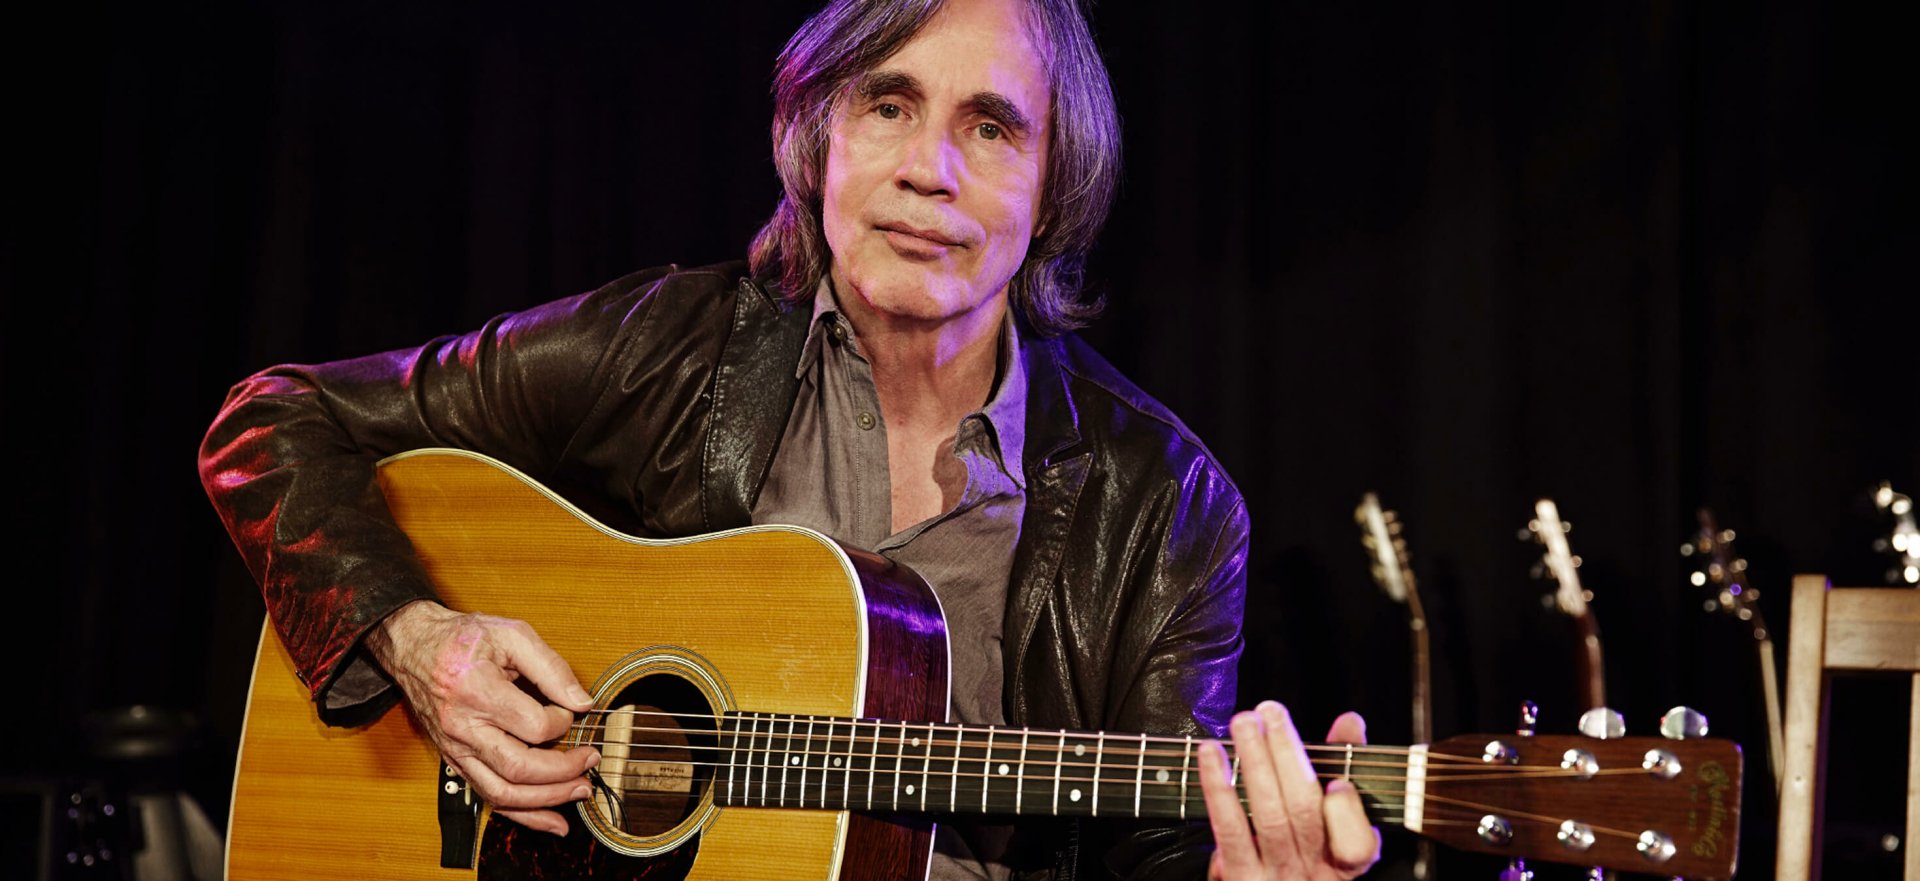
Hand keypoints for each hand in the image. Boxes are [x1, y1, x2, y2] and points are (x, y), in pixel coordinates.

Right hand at [364, 600, 600, 834]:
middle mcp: (462, 727)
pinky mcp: (455, 761)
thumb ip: (551, 667)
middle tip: (591, 760)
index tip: (571, 709)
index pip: (533, 725)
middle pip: (519, 768)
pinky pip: (488, 796)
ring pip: (502, 793)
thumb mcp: (511, 633)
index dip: (563, 721)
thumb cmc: (462, 638)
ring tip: (580, 793)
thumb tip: (582, 701)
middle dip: (563, 771)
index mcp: (476, 690)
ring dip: (547, 800)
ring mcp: (456, 749)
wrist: (414, 647)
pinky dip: (522, 814)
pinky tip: (551, 820)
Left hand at [1200, 701, 1379, 879]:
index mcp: (1345, 862)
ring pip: (1270, 817)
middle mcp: (1313, 872)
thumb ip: (1343, 767)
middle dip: (1288, 755)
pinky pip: (1230, 829)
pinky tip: (1211, 753)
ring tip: (1244, 722)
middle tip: (1271, 711)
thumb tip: (1350, 721)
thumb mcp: (1333, 821)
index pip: (1357, 846)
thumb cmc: (1306, 852)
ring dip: (1255, 762)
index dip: (1347, 814)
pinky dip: (1219, 787)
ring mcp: (1276, 877)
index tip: (1338, 784)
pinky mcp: (1240, 879)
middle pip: (1305, 812)